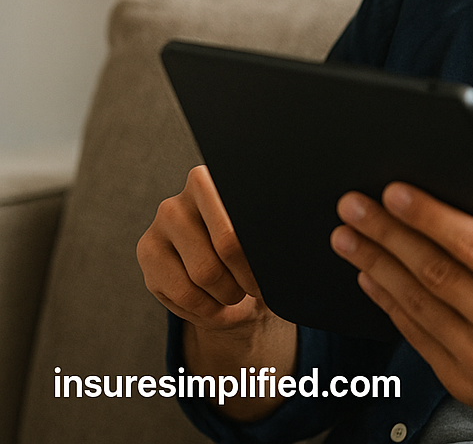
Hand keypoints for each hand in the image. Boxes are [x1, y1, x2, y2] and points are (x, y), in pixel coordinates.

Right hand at [137, 164, 295, 418]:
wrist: (226, 273)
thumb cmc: (256, 250)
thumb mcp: (268, 235)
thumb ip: (276, 227)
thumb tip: (307, 228)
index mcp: (223, 179)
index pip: (247, 217)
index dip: (262, 254)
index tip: (273, 273)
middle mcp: (188, 193)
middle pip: (227, 247)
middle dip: (247, 279)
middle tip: (256, 289)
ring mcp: (162, 220)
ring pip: (203, 275)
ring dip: (227, 298)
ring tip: (237, 296)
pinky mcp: (146, 250)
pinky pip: (179, 294)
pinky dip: (205, 311)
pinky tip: (216, 306)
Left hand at [331, 184, 472, 443]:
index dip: (431, 217)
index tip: (395, 192)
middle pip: (437, 274)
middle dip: (388, 235)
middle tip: (354, 206)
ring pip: (419, 306)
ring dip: (376, 267)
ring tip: (348, 237)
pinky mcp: (468, 385)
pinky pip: (419, 337)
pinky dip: (389, 304)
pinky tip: (371, 275)